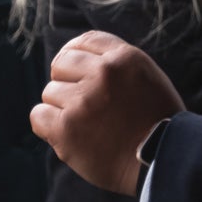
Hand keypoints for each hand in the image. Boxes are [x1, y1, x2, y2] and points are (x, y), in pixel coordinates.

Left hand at [31, 30, 184, 195]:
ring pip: (50, 92)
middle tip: (83, 104)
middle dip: (68, 82)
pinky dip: (49, 126)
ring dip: (62, 108)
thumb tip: (76, 56)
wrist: (162, 160)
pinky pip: (39, 115)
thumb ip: (116, 63)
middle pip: (61, 64)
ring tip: (86, 124)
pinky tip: (69, 135)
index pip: (85, 41)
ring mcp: (83, 101)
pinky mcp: (66, 129)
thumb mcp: (147, 77)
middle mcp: (103, 74)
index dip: (75, 54)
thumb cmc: (156, 121)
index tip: (74, 70)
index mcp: (125, 58)